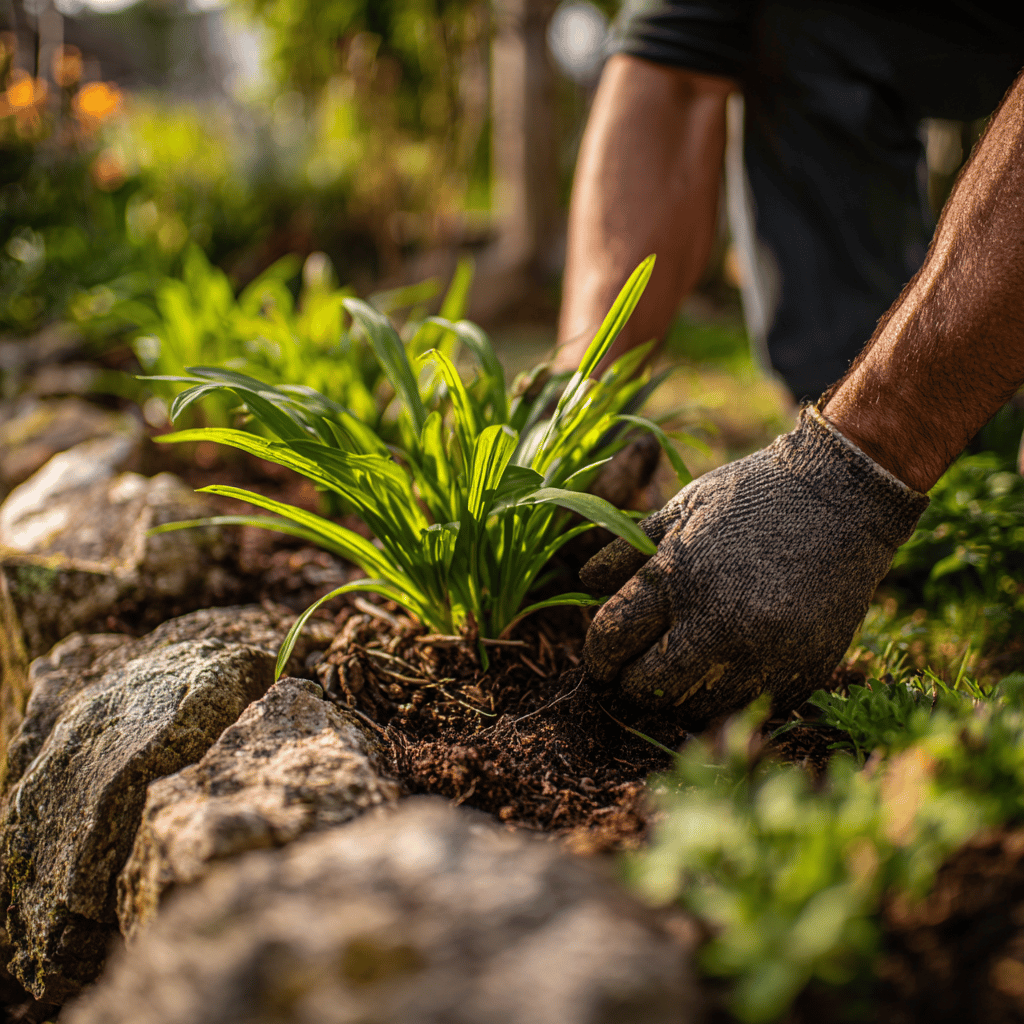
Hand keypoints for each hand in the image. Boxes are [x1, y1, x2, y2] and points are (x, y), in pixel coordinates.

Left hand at [580, 408, 928, 726]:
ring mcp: (763, 654)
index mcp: (679, 577)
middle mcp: (718, 623)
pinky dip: (726, 696)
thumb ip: (625, 551)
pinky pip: (745, 708)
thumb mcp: (680, 509)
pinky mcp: (800, 672)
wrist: (842, 499)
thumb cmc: (752, 497)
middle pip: (645, 686)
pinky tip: (726, 668)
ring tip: (680, 669)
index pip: (610, 638)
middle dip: (629, 680)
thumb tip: (584, 583)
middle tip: (633, 669)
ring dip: (676, 695)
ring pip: (692, 709)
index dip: (596, 653)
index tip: (601, 655)